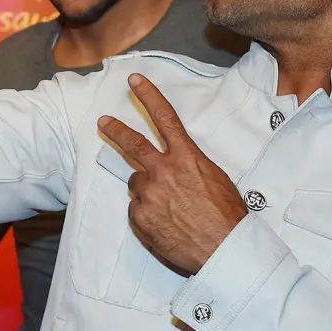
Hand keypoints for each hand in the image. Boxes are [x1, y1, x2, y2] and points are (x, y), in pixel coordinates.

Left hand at [98, 74, 246, 274]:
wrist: (224, 249)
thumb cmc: (227, 216)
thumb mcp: (215, 179)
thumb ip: (190, 166)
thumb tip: (176, 168)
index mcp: (187, 157)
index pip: (165, 118)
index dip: (148, 95)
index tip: (134, 81)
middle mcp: (164, 170)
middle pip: (133, 143)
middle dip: (116, 130)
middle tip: (104, 122)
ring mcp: (150, 193)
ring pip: (137, 182)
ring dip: (147, 189)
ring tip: (168, 206)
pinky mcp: (140, 216)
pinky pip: (137, 208)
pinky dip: (147, 213)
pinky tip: (165, 223)